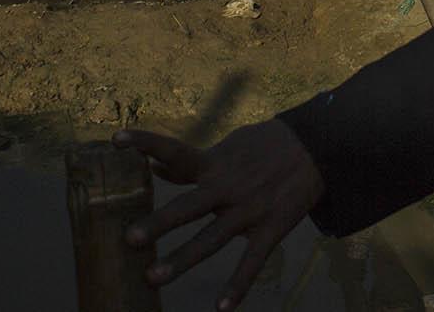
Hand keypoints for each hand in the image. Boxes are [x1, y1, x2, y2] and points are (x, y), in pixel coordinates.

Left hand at [115, 120, 324, 308]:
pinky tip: (221, 309)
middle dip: (159, 223)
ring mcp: (249, 210)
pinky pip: (251, 262)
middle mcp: (228, 186)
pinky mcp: (271, 228)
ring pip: (212, 239)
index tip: (116, 138)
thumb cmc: (265, 146)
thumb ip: (192, 162)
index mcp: (215, 164)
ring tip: (153, 277)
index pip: (175, 152)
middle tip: (129, 239)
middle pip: (189, 205)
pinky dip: (237, 286)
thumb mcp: (228, 147)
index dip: (146, 144)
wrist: (317, 147)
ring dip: (182, 259)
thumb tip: (155, 167)